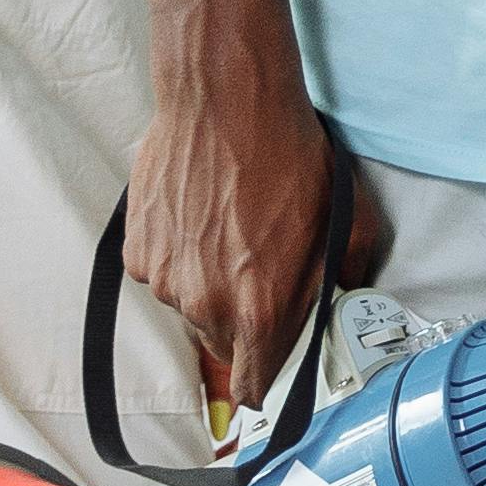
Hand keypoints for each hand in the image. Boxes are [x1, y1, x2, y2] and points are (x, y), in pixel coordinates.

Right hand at [121, 58, 389, 447]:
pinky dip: (179, 257)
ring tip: (228, 233)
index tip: (269, 373)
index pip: (255, 384)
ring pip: (190, 307)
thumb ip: (343, 277)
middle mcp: (207, 305)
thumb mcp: (346, 220)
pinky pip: (163, 273)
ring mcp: (166, 279)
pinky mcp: (139, 250)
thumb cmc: (289, 156)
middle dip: (242, 325)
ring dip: (207, 286)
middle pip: (222, 345)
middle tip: (257, 275)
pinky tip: (200, 219)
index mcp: (260, 310)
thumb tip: (343, 297)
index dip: (265, 382)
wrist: (225, 101)